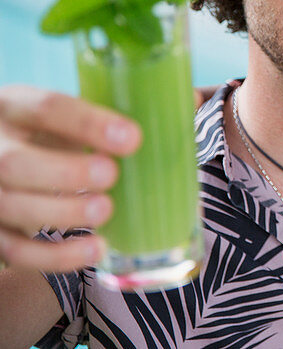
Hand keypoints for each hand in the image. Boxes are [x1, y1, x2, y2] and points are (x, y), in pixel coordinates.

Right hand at [0, 85, 140, 272]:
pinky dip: (54, 257)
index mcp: (16, 106)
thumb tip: (190, 100)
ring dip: (61, 214)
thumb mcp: (71, 110)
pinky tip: (94, 250)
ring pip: (10, 206)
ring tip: (104, 211)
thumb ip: (122, 108)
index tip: (132, 138)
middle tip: (111, 176)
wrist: (5, 151)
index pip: (46, 108)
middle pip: (13, 163)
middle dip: (66, 173)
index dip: (88, 123)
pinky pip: (14, 250)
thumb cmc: (50, 131)